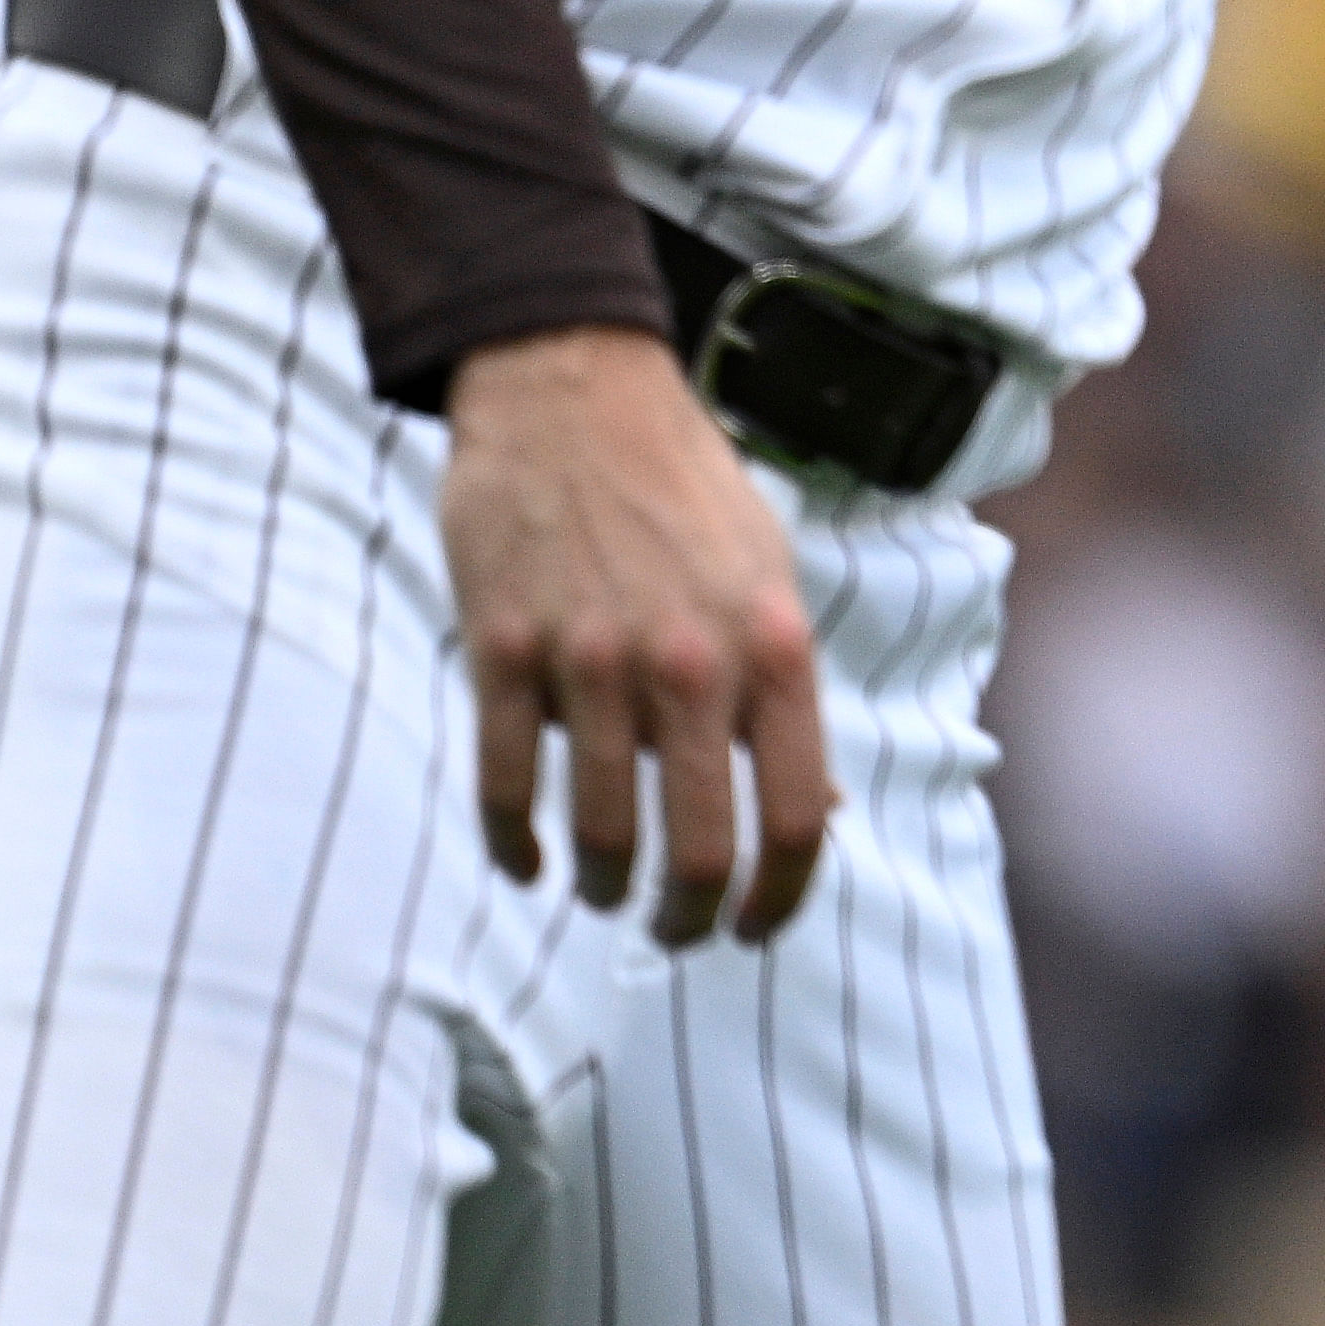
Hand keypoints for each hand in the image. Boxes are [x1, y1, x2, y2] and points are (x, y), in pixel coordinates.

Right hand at [444, 325, 833, 946]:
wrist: (573, 393)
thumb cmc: (684, 490)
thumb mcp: (768, 577)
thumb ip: (785, 693)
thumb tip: (821, 805)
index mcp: (773, 645)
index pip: (799, 812)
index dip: (783, 895)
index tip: (757, 926)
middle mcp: (689, 663)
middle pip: (698, 845)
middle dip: (689, 915)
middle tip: (679, 932)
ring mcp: (590, 661)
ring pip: (598, 831)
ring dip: (604, 884)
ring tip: (606, 891)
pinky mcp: (503, 653)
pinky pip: (505, 787)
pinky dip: (516, 846)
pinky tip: (528, 863)